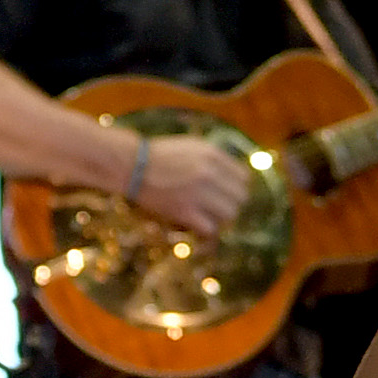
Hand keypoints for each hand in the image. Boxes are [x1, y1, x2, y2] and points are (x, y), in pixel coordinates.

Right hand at [130, 133, 258, 237]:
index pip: (244, 178)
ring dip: (220, 219)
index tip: (228, 194)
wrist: (133, 165)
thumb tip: (235, 176)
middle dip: (230, 204)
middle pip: (240, 198)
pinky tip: (198, 229)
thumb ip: (214, 158)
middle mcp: (210, 173)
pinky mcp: (185, 211)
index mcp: (212, 155)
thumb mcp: (192, 146)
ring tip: (207, 217)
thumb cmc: (160, 155)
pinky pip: (211, 229)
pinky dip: (206, 232)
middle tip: (217, 208)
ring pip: (229, 215)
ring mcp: (198, 193)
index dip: (236, 188)